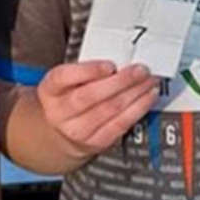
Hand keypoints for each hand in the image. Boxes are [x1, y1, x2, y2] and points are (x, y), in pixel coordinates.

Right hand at [35, 60, 157, 163]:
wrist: (62, 132)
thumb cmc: (68, 97)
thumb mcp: (67, 80)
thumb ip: (87, 69)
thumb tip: (121, 58)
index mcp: (50, 90)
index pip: (64, 78)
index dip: (88, 71)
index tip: (110, 65)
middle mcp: (60, 112)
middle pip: (90, 96)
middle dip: (120, 81)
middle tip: (140, 70)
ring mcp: (78, 130)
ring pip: (110, 110)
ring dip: (135, 93)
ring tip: (149, 80)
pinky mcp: (97, 141)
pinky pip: (121, 124)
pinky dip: (138, 108)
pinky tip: (147, 96)